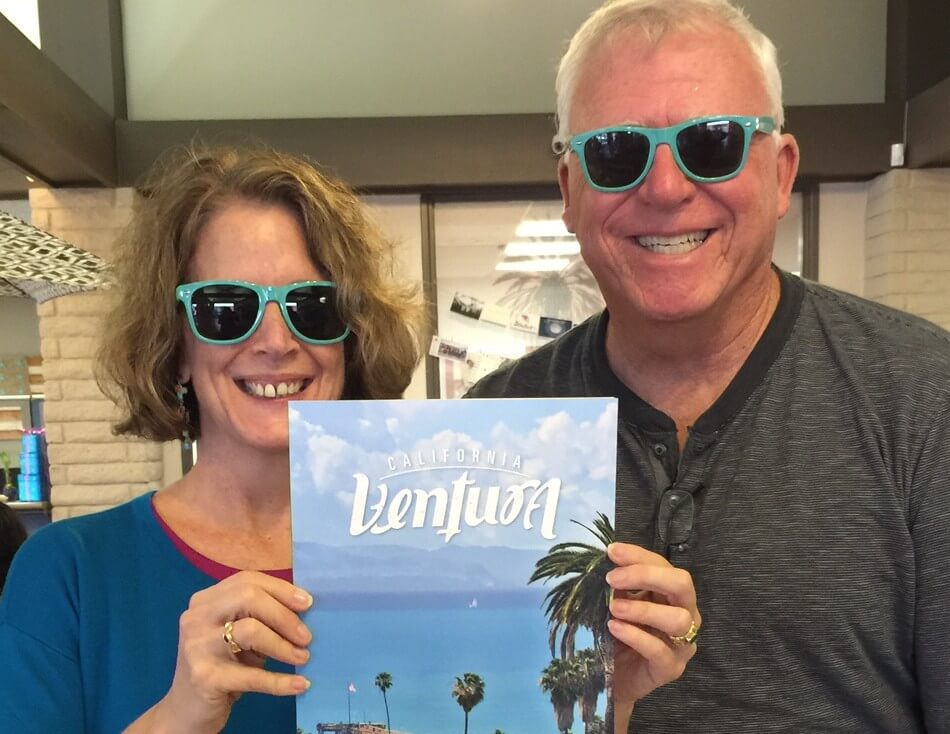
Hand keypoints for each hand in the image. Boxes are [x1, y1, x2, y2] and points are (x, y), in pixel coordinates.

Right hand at [126, 571, 313, 733]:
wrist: (186, 711)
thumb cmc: (219, 666)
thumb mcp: (236, 635)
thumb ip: (260, 618)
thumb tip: (303, 609)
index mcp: (205, 601)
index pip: (247, 581)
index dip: (281, 589)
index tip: (307, 603)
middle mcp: (196, 618)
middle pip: (249, 598)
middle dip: (284, 615)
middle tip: (306, 636)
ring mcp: (197, 647)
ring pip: (250, 631)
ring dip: (283, 646)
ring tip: (303, 657)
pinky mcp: (205, 678)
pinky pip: (252, 676)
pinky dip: (280, 681)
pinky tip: (300, 683)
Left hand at [605, 543, 699, 731]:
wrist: (614, 677)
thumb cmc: (618, 634)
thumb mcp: (617, 603)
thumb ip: (618, 585)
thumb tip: (606, 561)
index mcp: (671, 594)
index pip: (664, 565)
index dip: (639, 555)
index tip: (611, 552)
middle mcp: (685, 614)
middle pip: (682, 585)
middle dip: (647, 575)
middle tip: (613, 578)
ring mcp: (682, 644)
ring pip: (678, 619)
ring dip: (643, 609)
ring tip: (613, 608)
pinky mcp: (671, 669)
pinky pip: (660, 650)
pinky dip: (636, 636)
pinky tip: (615, 628)